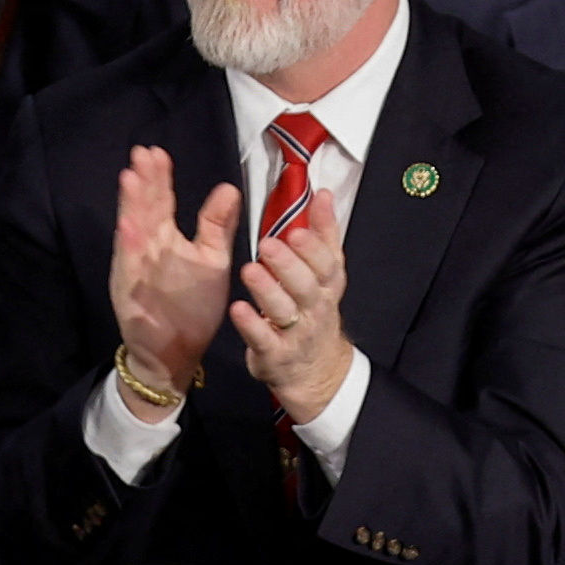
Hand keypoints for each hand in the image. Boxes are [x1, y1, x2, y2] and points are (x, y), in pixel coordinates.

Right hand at [108, 147, 243, 411]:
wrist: (178, 352)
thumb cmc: (194, 305)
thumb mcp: (212, 261)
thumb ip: (216, 226)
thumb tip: (228, 188)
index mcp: (166, 241)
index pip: (160, 203)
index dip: (159, 179)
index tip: (158, 152)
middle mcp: (148, 251)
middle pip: (143, 210)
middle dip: (142, 183)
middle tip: (141, 154)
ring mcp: (137, 273)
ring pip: (132, 234)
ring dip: (129, 208)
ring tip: (130, 179)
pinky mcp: (133, 296)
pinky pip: (130, 272)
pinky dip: (129, 251)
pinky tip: (128, 229)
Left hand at [231, 188, 355, 422]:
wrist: (316, 370)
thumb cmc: (314, 312)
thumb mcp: (326, 274)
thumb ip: (324, 234)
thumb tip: (322, 193)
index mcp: (326, 285)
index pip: (326, 264)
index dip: (313, 248)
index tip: (297, 231)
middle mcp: (314, 308)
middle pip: (305, 286)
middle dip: (288, 265)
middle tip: (268, 244)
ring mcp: (295, 333)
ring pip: (282, 310)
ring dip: (267, 290)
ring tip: (250, 269)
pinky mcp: (274, 354)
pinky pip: (262, 339)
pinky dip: (250, 325)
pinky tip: (238, 308)